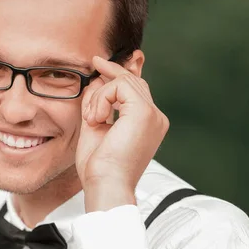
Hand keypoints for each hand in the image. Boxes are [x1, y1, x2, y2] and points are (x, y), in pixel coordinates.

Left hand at [75, 55, 169, 211]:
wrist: (105, 185)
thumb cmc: (99, 167)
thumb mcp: (95, 127)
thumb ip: (98, 103)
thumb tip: (96, 79)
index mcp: (148, 124)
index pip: (135, 90)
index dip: (117, 73)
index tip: (98, 63)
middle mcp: (155, 118)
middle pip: (132, 81)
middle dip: (108, 75)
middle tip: (94, 65)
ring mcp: (153, 114)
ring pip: (123, 82)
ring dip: (99, 97)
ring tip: (93, 119)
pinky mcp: (143, 112)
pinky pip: (118, 87)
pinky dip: (101, 99)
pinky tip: (97, 118)